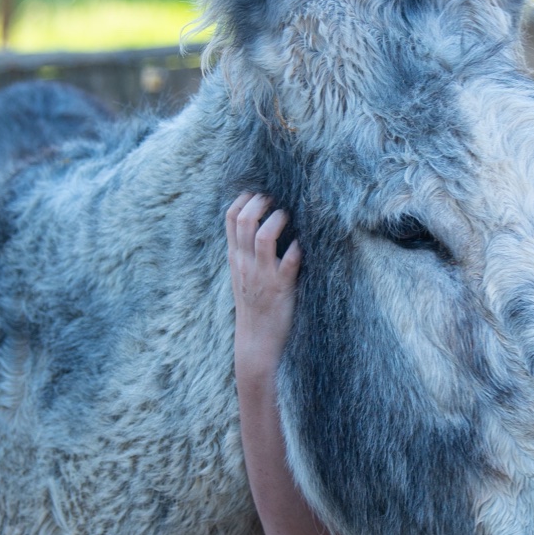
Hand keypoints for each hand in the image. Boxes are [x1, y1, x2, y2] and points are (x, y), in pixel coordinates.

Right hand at [227, 192, 299, 372]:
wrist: (256, 341)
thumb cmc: (254, 306)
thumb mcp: (242, 276)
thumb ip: (246, 253)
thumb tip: (259, 226)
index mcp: (236, 258)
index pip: (231, 218)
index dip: (244, 199)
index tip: (258, 193)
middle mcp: (246, 263)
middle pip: (245, 220)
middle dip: (261, 202)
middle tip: (275, 199)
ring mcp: (263, 274)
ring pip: (263, 236)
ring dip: (278, 220)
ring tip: (288, 216)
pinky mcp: (282, 286)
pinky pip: (289, 261)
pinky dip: (297, 248)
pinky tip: (302, 244)